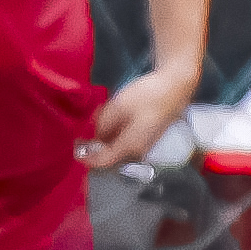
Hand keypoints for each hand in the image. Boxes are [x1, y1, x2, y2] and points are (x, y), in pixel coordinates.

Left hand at [83, 60, 196, 175]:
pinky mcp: (146, 136)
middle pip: (109, 158)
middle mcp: (137, 152)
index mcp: (129, 147)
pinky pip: (124, 141)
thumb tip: (95, 136)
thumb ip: (103, 124)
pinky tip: (109, 121)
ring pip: (117, 149)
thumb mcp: (119, 106)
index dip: (86, 159)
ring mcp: (143, 145)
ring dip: (104, 141)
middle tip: (80, 137)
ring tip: (92, 127)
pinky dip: (113, 136)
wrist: (176, 87)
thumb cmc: (148, 96)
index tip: (74, 150)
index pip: (103, 162)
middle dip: (94, 150)